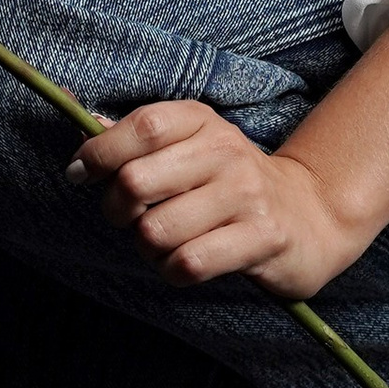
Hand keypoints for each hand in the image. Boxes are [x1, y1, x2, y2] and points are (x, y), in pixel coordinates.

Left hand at [68, 97, 362, 300]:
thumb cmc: (227, 181)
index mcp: (201, 121)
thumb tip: (78, 117)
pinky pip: (189, 263)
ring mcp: (247, 195)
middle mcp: (226, 152)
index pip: (141, 126)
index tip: (81, 173)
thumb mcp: (188, 145)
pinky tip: (183, 262)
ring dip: (145, 247)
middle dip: (115, 210)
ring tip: (160, 242)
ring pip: (156, 231)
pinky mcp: (263, 239)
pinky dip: (172, 270)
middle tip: (127, 218)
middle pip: (136, 182)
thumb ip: (133, 136)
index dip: (98, 153)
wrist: (310, 215)